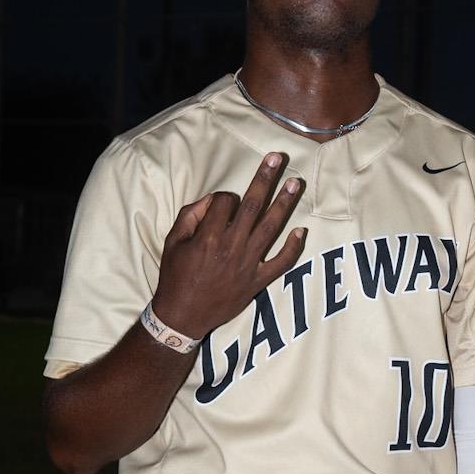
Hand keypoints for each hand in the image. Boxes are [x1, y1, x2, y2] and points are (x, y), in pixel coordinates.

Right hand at [152, 153, 306, 339]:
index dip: (225, 197)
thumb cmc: (175, 276)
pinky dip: (293, 247)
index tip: (222, 204)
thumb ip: (190, 215)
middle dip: (265, 179)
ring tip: (295, 183)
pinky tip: (301, 230)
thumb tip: (213, 199)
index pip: (225, 202)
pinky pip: (281, 262)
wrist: (183, 316)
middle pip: (252, 205)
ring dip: (284, 204)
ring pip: (271, 228)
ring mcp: (247, 264)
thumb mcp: (172, 242)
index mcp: (207, 237)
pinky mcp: (258, 281)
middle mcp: (230, 247)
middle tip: (278, 157)